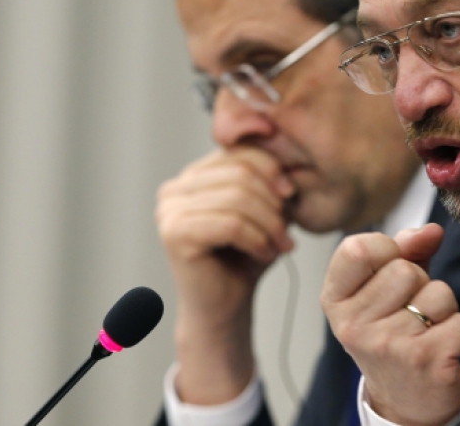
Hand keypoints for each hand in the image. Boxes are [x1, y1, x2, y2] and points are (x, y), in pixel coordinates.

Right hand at [156, 147, 294, 402]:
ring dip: (269, 224)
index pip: (238, 153)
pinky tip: (265, 254)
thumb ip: (265, 180)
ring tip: (279, 245)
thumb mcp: (261, 211)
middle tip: (287, 232)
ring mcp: (168, 210)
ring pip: (237, 198)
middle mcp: (173, 189)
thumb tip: (282, 151)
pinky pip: (230, 224)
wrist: (224, 309)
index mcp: (192, 176)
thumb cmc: (244, 259)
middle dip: (272, 203)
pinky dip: (257, 239)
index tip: (290, 195)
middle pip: (239, 173)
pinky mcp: (174, 234)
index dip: (271, 169)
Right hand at [321, 224, 459, 425]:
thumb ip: (403, 252)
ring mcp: (389, 346)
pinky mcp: (426, 362)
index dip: (386, 248)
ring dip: (442, 307)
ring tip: (425, 328)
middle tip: (409, 310)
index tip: (390, 265)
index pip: (358, 248)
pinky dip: (459, 331)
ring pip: (438, 293)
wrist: (403, 401)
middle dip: (420, 283)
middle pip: (405, 270)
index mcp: (335, 301)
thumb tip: (431, 231)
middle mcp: (354, 325)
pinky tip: (440, 347)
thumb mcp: (381, 291)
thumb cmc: (391, 335)